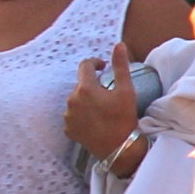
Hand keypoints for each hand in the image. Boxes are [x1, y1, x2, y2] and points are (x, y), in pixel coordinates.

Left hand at [65, 45, 142, 164]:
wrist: (119, 148)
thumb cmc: (124, 118)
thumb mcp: (126, 91)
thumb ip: (120, 66)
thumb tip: (119, 45)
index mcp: (85, 88)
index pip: (85, 66)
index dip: (95, 63)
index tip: (103, 66)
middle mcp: (72, 100)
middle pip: (81, 85)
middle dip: (93, 86)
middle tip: (109, 96)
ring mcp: (68, 116)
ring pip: (76, 101)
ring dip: (87, 101)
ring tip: (102, 111)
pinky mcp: (68, 129)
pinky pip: (73, 116)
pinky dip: (82, 115)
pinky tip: (95, 121)